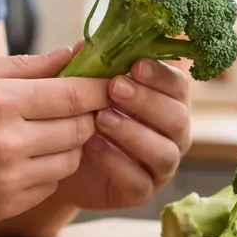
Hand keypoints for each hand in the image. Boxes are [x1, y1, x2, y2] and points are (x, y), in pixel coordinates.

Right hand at [0, 47, 110, 225]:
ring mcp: (7, 179)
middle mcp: (7, 143)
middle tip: (73, 106)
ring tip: (41, 131)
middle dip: (85, 116)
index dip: (100, 89)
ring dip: (67, 145)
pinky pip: (49, 185)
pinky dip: (46, 170)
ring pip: (70, 160)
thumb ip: (26, 66)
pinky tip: (20, 157)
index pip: (75, 95)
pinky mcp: (4, 205)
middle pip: (81, 129)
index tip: (111, 83)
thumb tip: (76, 54)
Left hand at [51, 57, 191, 210]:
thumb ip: (88, 67)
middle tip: (115, 88)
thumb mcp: (81, 87)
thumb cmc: (79, 114)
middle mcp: (172, 134)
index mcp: (167, 102)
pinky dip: (117, 163)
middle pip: (178, 119)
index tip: (135, 65)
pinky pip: (139, 182)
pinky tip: (92, 146)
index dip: (162, 75)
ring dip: (134, 133)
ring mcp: (159, 166)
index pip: (179, 86)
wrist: (56, 159)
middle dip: (147, 102)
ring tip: (101, 119)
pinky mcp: (141, 192)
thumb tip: (84, 44)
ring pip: (165, 153)